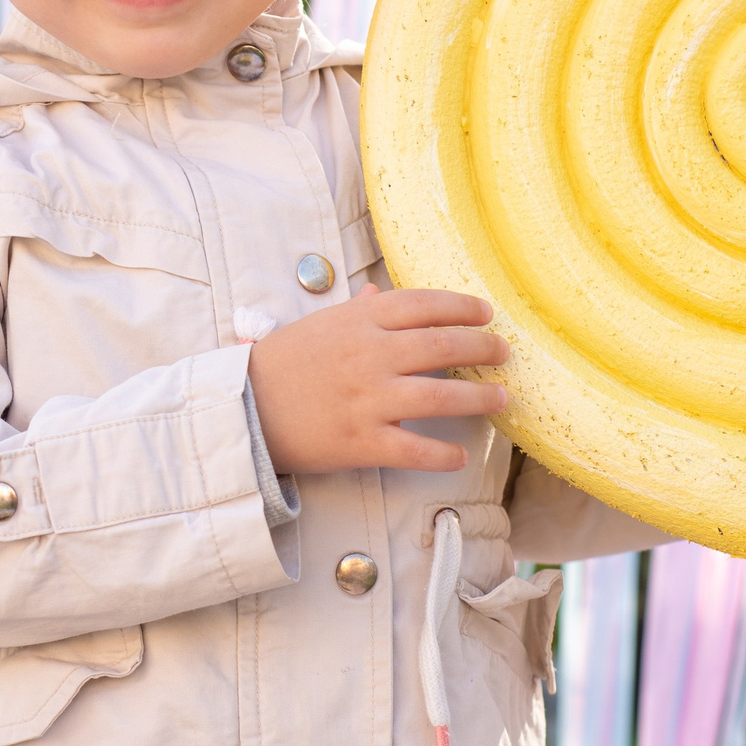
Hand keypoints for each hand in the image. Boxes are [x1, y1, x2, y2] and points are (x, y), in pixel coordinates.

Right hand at [245, 283, 507, 475]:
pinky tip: (460, 455)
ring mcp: (368, 399)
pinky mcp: (361, 441)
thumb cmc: (280, 364)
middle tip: (503, 354)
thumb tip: (381, 291)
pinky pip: (415, 449)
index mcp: (358, 321)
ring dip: (478, 397)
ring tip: (500, 398)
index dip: (462, 307)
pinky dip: (443, 454)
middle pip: (442, 344)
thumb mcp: (319, 325)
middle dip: (482, 347)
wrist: (241, 409)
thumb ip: (357, 310)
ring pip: (440, 395)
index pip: (423, 304)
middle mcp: (369, 355)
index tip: (486, 314)